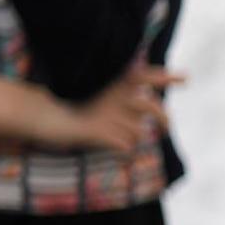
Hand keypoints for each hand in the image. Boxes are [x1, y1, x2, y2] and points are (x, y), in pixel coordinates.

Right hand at [46, 63, 181, 151]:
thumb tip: (147, 122)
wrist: (39, 116)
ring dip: (134, 136)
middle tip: (166, 129)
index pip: (144, 75)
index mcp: (112, 83)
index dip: (165, 77)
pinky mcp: (96, 131)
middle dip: (164, 119)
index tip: (186, 78)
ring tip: (122, 138)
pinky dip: (124, 148)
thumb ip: (122, 105)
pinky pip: (126, 145)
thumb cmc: (71, 110)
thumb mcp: (100, 102)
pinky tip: (112, 146)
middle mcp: (112, 95)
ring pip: (138, 130)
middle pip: (151, 107)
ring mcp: (104, 113)